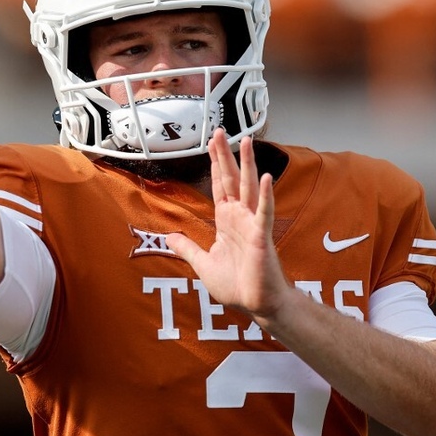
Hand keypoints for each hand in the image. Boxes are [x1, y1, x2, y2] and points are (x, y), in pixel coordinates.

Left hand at [167, 129, 291, 321]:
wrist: (256, 304)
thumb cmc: (236, 286)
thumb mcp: (203, 264)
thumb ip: (188, 249)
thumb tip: (170, 237)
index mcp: (226, 221)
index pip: (219, 186)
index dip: (214, 165)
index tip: (211, 144)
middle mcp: (239, 217)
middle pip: (231, 179)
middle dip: (225, 156)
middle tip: (220, 131)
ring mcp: (252, 224)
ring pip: (248, 187)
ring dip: (247, 164)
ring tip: (246, 141)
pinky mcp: (262, 235)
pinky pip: (264, 211)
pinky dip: (264, 195)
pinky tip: (266, 177)